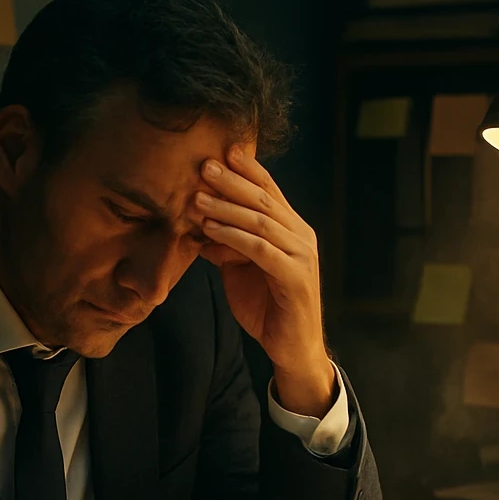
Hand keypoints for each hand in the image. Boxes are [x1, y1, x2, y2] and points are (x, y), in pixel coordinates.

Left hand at [197, 146, 335, 417]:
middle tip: (204, 164)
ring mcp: (301, 256)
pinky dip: (234, 236)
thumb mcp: (239, 269)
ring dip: (227, 207)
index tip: (221, 150)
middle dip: (233, 181)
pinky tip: (212, 229)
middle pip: (264, 200)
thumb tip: (197, 222)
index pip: (269, 191)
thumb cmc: (266, 307)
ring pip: (261, 221)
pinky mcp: (295, 278)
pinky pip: (261, 249)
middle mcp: (301, 237)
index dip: (247, 170)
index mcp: (292, 230)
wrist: (291, 349)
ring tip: (198, 197)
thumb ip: (225, 244)